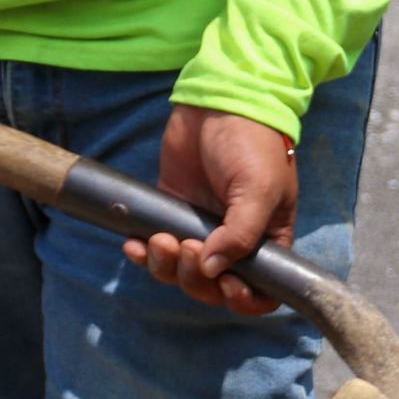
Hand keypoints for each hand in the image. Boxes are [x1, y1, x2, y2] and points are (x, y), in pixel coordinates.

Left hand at [126, 104, 297, 315]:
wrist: (220, 99)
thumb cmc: (252, 142)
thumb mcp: (259, 189)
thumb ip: (240, 234)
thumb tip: (212, 271)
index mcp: (266, 240)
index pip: (260, 291)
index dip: (243, 299)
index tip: (226, 284)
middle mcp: (233, 241)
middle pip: (212, 286)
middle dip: (196, 278)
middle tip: (189, 247)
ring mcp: (200, 228)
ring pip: (179, 272)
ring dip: (166, 267)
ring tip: (160, 240)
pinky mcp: (169, 212)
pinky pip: (153, 247)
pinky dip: (142, 253)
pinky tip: (132, 244)